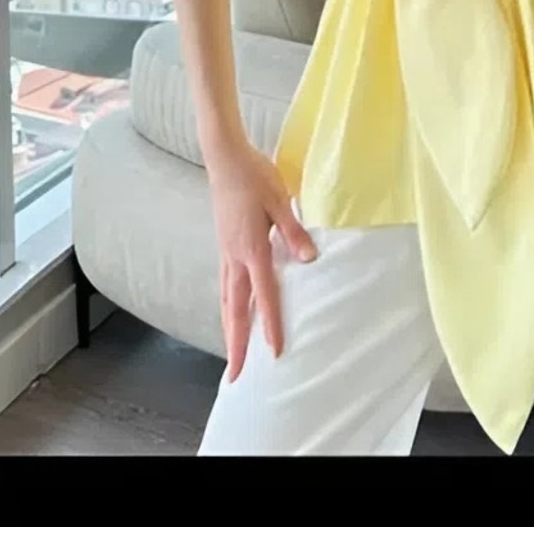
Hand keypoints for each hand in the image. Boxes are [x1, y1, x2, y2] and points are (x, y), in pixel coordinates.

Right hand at [206, 141, 316, 380]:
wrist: (225, 157)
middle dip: (235, 344)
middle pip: (234, 309)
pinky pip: (224, 284)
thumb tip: (309, 259)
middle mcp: (234, 256)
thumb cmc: (255, 175)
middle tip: (235, 376)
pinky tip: (232, 311)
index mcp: (251, 247)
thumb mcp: (280, 200)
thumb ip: (294, 231)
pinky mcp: (224, 245)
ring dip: (229, 329)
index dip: (271, 325)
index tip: (275, 352)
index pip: (264, 294)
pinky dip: (227, 306)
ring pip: (225, 300)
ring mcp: (225, 252)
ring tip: (233, 354)